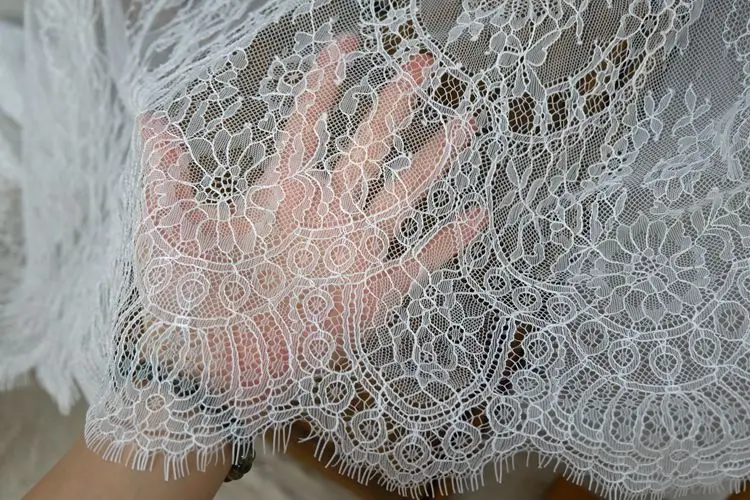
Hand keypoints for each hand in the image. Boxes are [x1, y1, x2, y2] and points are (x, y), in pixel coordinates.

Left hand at [135, 35, 486, 390]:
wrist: (207, 370)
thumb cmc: (183, 301)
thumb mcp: (167, 229)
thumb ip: (165, 174)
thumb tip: (153, 120)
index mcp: (279, 192)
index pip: (308, 124)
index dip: (327, 83)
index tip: (347, 45)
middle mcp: (322, 213)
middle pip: (366, 146)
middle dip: (394, 104)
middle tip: (423, 65)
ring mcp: (349, 252)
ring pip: (401, 194)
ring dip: (433, 159)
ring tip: (463, 122)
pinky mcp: (369, 294)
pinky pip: (417, 262)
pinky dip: (447, 242)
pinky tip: (475, 215)